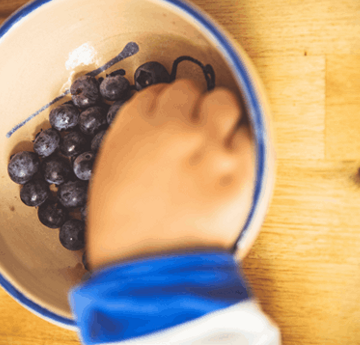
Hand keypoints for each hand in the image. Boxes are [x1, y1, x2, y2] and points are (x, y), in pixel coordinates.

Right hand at [87, 79, 254, 270]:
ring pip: (223, 101)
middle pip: (189, 88)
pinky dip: (239, 144)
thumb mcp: (112, 172)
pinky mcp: (241, 170)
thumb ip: (135, 138)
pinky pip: (248, 136)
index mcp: (134, 127)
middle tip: (193, 124)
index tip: (169, 115)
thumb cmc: (121, 229)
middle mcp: (174, 127)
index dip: (164, 104)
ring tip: (216, 134)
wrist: (150, 271)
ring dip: (218, 113)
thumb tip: (159, 123)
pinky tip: (229, 162)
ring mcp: (210, 147)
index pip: (156, 91)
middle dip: (190, 103)